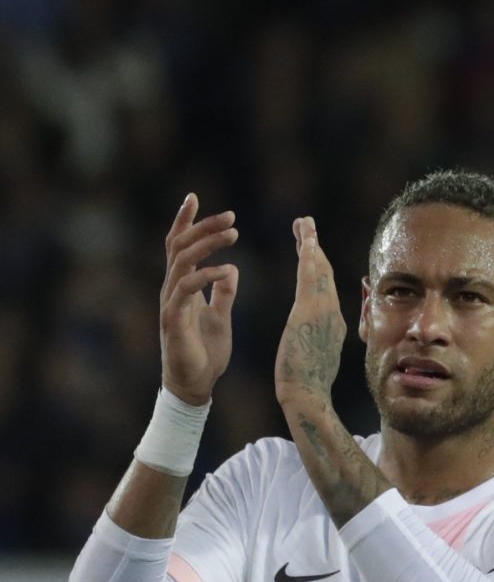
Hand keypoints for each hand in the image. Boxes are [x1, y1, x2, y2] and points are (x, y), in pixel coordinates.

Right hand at [160, 194, 238, 404]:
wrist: (196, 384)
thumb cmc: (206, 352)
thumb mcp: (220, 316)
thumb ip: (223, 293)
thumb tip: (231, 268)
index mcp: (183, 285)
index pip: (181, 245)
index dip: (187, 221)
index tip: (196, 197)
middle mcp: (173, 288)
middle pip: (180, 246)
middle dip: (202, 226)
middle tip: (230, 214)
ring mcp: (171, 302)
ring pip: (182, 261)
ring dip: (207, 244)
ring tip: (233, 233)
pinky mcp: (174, 319)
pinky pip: (186, 289)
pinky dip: (206, 276)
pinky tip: (226, 269)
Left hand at [274, 216, 348, 408]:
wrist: (307, 396)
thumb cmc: (306, 387)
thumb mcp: (314, 360)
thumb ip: (316, 345)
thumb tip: (317, 343)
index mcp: (332, 326)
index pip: (324, 289)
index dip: (318, 266)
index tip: (310, 249)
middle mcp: (333, 315)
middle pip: (324, 274)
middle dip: (315, 248)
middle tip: (306, 225)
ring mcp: (324, 312)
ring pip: (318, 270)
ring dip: (311, 244)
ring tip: (303, 223)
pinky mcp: (310, 312)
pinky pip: (310, 277)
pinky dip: (308, 255)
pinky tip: (305, 239)